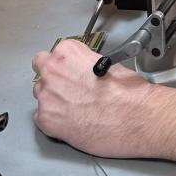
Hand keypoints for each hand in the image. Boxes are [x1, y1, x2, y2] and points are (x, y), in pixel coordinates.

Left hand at [32, 39, 156, 157]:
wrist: (135, 118)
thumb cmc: (128, 92)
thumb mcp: (109, 64)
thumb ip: (86, 65)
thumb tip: (83, 72)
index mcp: (68, 53)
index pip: (54, 54)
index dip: (65, 65)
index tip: (73, 72)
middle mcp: (52, 71)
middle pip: (41, 72)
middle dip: (54, 80)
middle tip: (70, 90)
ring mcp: (46, 97)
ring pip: (40, 95)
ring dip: (53, 100)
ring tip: (75, 109)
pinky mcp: (46, 121)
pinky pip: (42, 118)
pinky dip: (55, 120)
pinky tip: (72, 122)